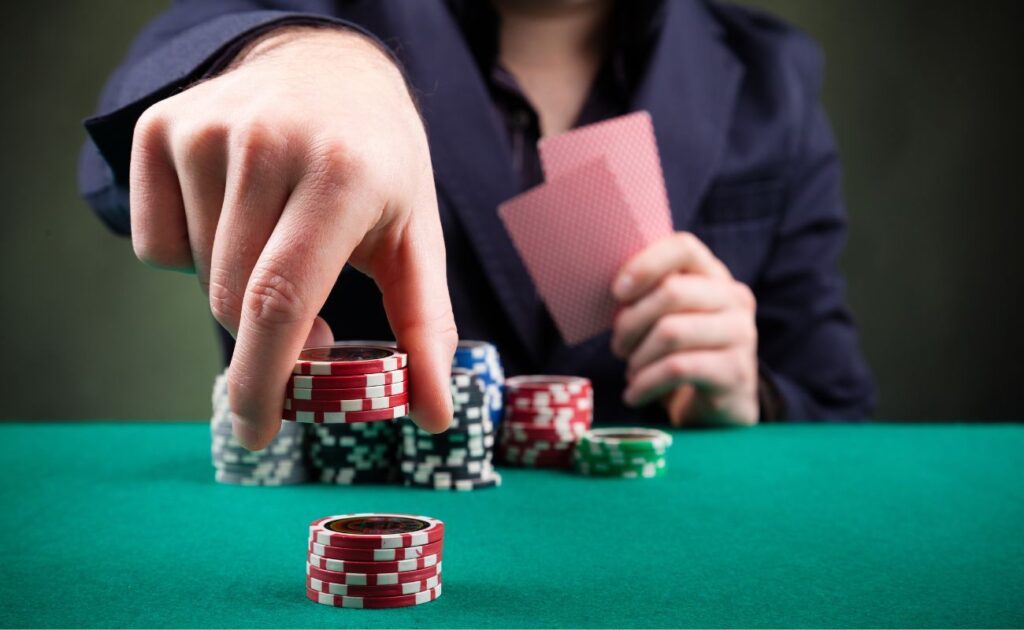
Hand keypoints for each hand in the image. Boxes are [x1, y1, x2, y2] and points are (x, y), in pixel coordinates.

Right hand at [129, 27, 456, 447]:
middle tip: (310, 322)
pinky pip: (157, 244)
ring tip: (279, 238)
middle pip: (234, 301)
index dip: (265, 378)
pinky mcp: (159, 128)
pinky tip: (237, 213)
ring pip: (197, 276)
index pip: (282, 299)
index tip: (259, 432)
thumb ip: (425, 327)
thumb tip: (434, 416)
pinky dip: (193, 254)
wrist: (328, 69)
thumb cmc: (379, 162)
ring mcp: (205, 131)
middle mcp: (266, 144)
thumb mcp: (416, 236)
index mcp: (341, 175)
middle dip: (266, 338)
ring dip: (236, 288)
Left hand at [610, 232, 757, 425]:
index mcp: (714, 276)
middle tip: (618, 346)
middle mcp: (734, 299)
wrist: (719, 407)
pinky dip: (645, 383)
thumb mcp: (669, 318)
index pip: (684, 248)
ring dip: (638, 357)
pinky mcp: (736, 371)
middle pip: (672, 291)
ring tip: (631, 372)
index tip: (617, 292)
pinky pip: (677, 368)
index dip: (645, 264)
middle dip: (631, 322)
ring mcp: (740, 334)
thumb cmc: (682, 354)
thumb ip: (650, 296)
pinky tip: (634, 394)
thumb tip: (614, 290)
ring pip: (671, 332)